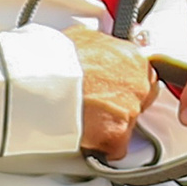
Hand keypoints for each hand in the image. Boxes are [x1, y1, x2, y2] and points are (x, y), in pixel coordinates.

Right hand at [71, 27, 157, 158]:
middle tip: (97, 105)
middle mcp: (138, 85)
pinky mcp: (117, 136)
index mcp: (133, 57)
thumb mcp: (83, 38)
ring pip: (127, 124)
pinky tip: (85, 136)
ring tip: (83, 119)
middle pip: (139, 101)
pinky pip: (115, 148)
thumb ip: (99, 46)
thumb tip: (92, 48)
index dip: (125, 84)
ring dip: (108, 125)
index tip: (113, 88)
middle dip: (120, 105)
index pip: (142, 75)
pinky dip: (101, 147)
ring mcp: (130, 111)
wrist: (44, 81)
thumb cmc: (58, 59)